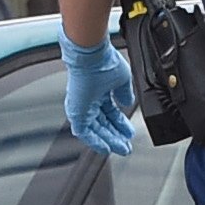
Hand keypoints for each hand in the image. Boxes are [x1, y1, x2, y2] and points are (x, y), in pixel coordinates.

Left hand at [58, 31, 135, 157]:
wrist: (90, 55)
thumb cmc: (103, 61)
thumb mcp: (122, 79)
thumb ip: (125, 93)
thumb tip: (128, 102)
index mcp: (99, 90)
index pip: (110, 113)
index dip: (120, 124)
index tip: (129, 133)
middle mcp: (89, 100)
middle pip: (103, 124)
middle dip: (116, 136)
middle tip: (126, 146)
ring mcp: (82, 107)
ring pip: (95, 130)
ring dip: (109, 141)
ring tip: (121, 149)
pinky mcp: (76, 112)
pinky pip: (84, 132)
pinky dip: (95, 141)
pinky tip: (106, 148)